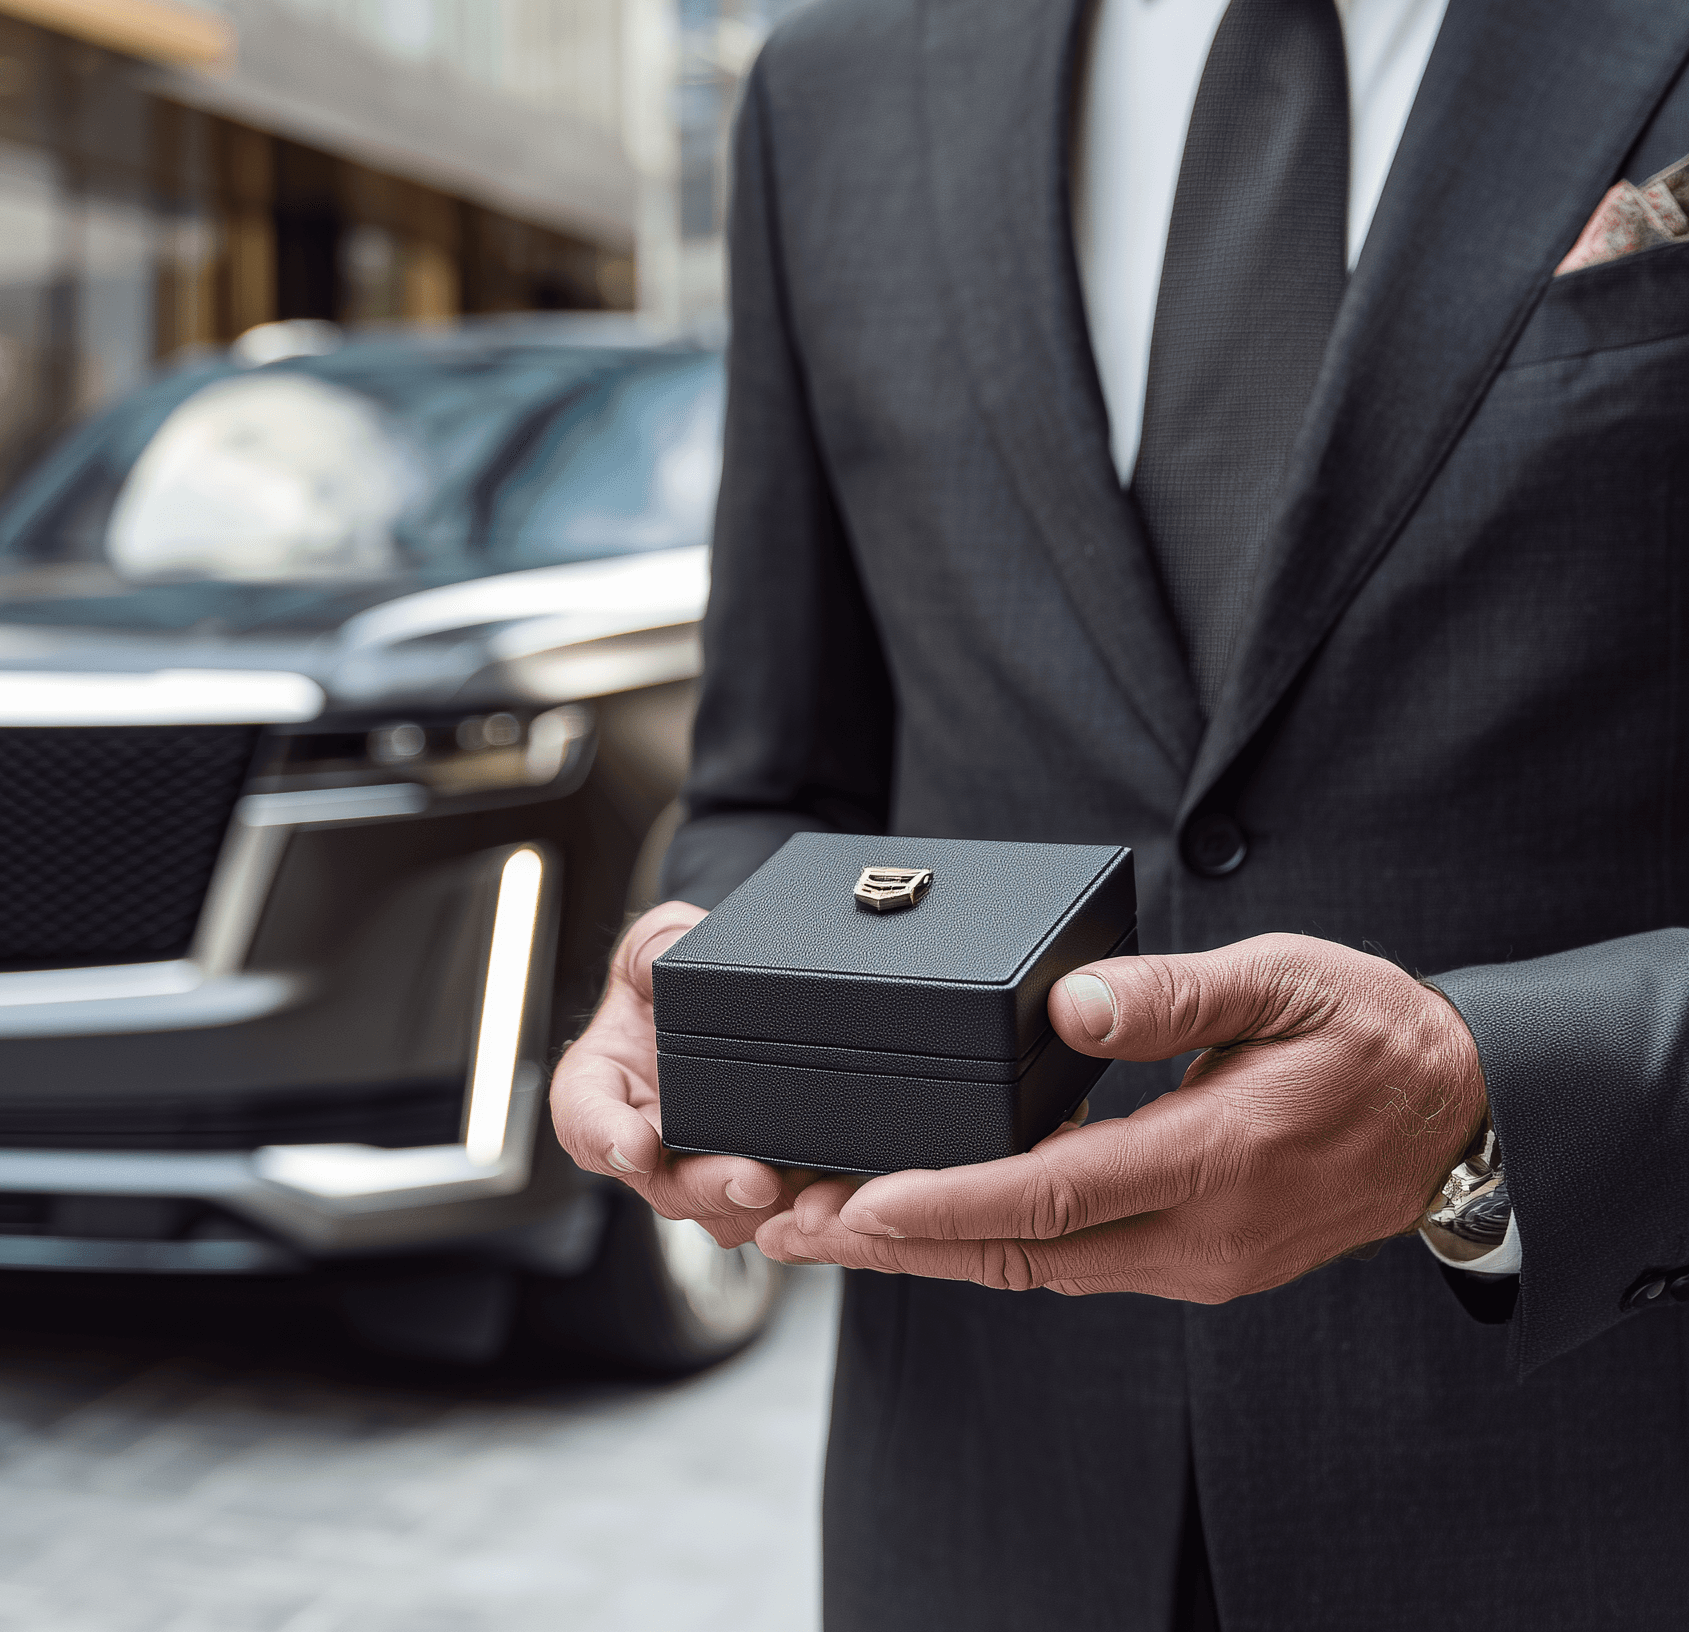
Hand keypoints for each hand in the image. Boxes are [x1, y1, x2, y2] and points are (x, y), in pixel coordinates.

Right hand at [549, 900, 810, 1245]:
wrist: (726, 994)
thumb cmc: (678, 971)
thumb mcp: (659, 945)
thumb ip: (657, 951)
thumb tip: (672, 964)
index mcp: (601, 1080)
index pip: (583, 1115)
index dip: (602, 1135)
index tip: (634, 1143)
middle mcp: (641, 1135)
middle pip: (659, 1182)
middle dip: (706, 1187)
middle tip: (751, 1179)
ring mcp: (693, 1166)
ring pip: (716, 1212)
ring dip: (755, 1208)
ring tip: (799, 1188)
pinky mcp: (750, 1179)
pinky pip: (766, 1211)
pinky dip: (794, 1208)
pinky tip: (826, 1193)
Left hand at [752, 934, 1489, 1300]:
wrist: (1465, 1117)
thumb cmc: (1370, 1034)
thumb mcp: (1286, 982)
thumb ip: (1175, 994)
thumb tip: (1068, 998)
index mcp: (1214, 1160)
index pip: (1051, 1195)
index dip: (942, 1201)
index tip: (852, 1202)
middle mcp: (1198, 1235)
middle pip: (1017, 1252)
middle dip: (893, 1244)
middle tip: (784, 1227)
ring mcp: (1197, 1262)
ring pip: (1033, 1268)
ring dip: (925, 1253)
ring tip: (818, 1228)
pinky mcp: (1194, 1264)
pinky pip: (1067, 1263)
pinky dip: (983, 1246)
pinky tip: (918, 1226)